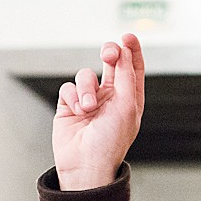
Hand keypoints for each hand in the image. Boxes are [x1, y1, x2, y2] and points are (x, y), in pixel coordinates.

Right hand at [52, 33, 144, 189]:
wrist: (85, 165)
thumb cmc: (110, 141)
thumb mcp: (126, 106)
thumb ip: (125, 75)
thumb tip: (123, 50)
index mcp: (129, 99)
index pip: (132, 67)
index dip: (131, 49)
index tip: (128, 35)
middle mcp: (110, 97)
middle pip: (110, 63)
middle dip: (109, 53)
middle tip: (108, 54)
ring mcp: (89, 100)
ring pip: (85, 75)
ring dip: (87, 88)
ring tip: (88, 108)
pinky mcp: (69, 105)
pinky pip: (68, 87)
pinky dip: (72, 97)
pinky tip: (77, 111)